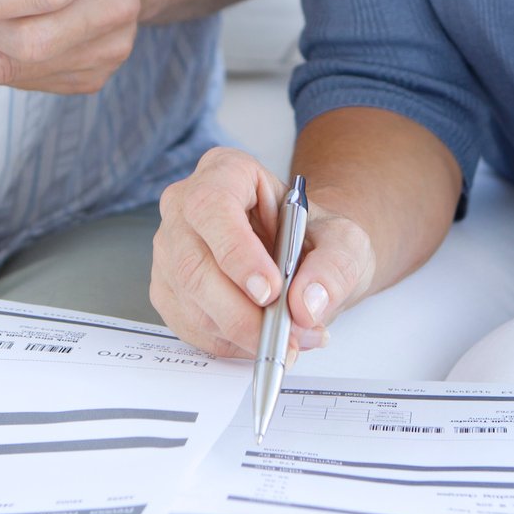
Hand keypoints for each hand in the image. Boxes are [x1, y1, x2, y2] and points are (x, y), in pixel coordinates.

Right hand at [150, 146, 377, 359]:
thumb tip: (306, 304)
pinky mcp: (168, 288)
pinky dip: (228, 342)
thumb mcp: (344, 242)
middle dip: (241, 310)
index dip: (237, 252)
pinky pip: (189, 325)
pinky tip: (260, 337)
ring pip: (189, 299)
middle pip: (193, 262)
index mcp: (225, 172)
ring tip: (288, 339)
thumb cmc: (315, 238)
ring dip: (240, 332)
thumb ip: (334, 268)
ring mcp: (171, 248)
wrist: (305, 259)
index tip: (271, 291)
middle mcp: (186, 206)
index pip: (212, 205)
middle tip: (286, 333)